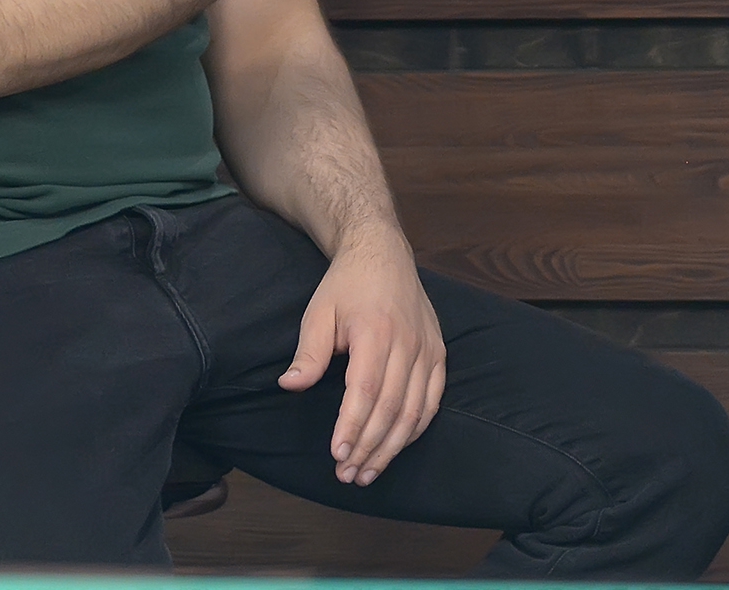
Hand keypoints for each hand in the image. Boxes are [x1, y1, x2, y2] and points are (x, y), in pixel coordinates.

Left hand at [277, 226, 447, 485]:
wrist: (383, 253)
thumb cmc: (346, 285)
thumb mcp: (319, 312)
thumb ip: (308, 353)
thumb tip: (290, 386)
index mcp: (376, 332)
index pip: (366, 391)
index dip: (352, 427)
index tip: (337, 455)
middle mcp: (407, 343)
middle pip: (391, 408)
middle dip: (369, 447)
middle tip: (348, 475)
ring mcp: (428, 350)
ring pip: (414, 411)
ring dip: (391, 447)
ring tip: (368, 472)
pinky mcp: (438, 354)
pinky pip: (432, 401)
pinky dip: (415, 429)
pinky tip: (396, 447)